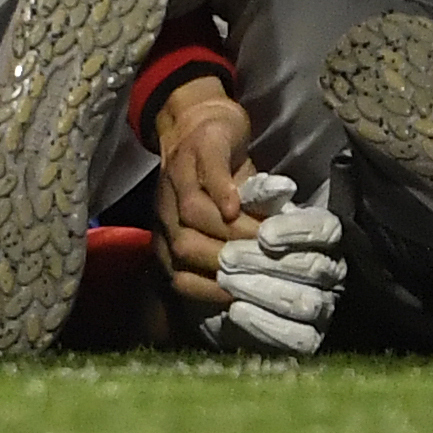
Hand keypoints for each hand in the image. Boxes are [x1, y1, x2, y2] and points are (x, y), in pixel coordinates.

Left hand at [153, 76, 259, 304]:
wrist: (200, 123)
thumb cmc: (214, 187)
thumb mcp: (217, 231)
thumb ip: (227, 262)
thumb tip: (252, 309)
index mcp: (168, 236)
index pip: (180, 277)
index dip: (211, 291)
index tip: (244, 305)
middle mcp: (166, 211)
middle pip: (186, 247)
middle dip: (226, 262)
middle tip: (265, 270)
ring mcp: (177, 177)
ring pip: (195, 213)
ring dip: (233, 230)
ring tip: (266, 241)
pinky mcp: (197, 148)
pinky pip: (206, 173)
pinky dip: (222, 190)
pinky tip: (239, 204)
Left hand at [197, 174, 346, 356]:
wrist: (216, 281)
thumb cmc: (235, 235)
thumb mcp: (243, 209)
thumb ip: (259, 195)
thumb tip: (280, 187)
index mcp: (321, 236)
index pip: (324, 230)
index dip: (296, 232)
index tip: (263, 234)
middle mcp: (329, 271)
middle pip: (313, 268)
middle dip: (265, 262)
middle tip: (226, 257)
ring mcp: (321, 307)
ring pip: (305, 303)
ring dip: (262, 291)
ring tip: (226, 280)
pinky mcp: (305, 338)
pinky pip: (296, 338)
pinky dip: (265, 325)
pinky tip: (236, 311)